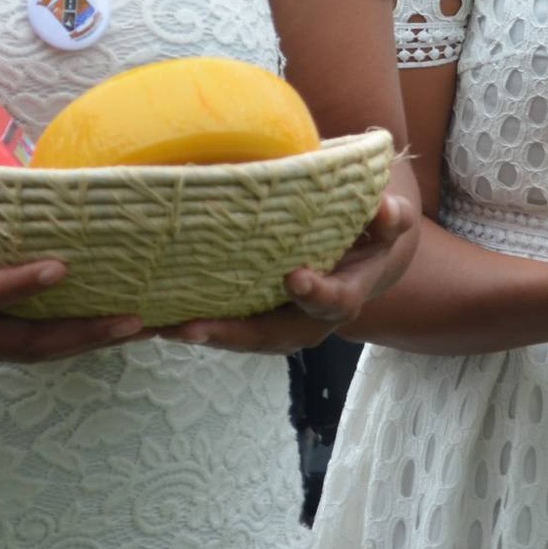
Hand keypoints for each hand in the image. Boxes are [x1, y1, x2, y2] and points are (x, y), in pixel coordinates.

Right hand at [0, 184, 149, 362]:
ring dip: (89, 343)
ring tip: (143, 328)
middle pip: (27, 344)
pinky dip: (74, 340)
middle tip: (135, 321)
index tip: (63, 267)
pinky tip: (112, 327)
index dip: (20, 284)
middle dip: (81, 335)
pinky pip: (34, 346)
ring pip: (37, 352)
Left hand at [159, 192, 419, 353]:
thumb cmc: (368, 230)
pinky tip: (157, 320)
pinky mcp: (255, 321)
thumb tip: (385, 210)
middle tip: (194, 327)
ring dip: (204, 335)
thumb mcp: (386, 222)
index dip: (316, 292)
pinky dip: (194, 327)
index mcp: (344, 294)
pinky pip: (225, 330)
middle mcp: (310, 321)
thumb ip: (390, 218)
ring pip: (242, 339)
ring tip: (165, 327)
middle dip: (234, 334)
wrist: (356, 258)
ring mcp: (280, 326)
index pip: (333, 300)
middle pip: (272, 336)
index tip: (294, 276)